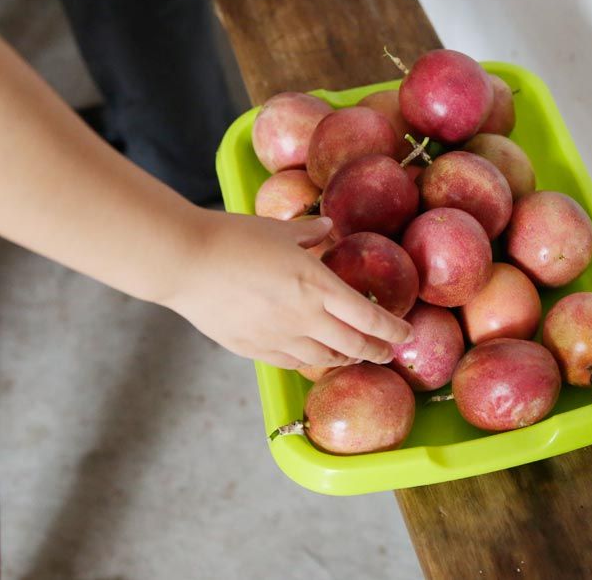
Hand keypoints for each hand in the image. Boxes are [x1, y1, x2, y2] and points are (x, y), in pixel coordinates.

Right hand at [164, 212, 412, 368]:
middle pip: (354, 346)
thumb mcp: (278, 230)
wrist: (186, 263)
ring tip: (352, 355)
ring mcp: (279, 338)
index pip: (368, 317)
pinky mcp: (254, 349)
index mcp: (316, 285)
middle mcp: (304, 318)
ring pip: (324, 359)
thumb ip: (309, 234)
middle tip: (387, 353)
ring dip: (344, 358)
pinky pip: (292, 362)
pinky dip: (310, 360)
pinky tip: (312, 355)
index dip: (392, 329)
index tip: (405, 333)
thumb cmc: (232, 238)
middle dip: (377, 351)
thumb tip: (327, 230)